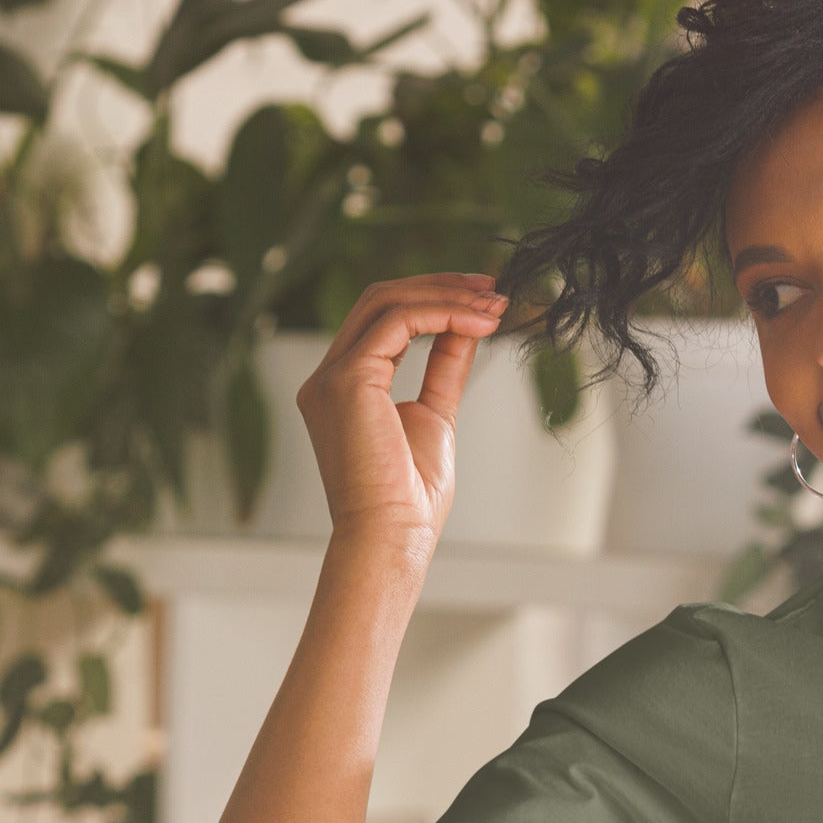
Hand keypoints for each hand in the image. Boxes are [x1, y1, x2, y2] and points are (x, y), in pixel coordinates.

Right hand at [293, 271, 508, 548]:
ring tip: (495, 303)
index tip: (483, 300)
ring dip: (447, 296)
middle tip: (493, 287)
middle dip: (441, 287)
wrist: (392, 535)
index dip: (434, 301)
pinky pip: (397, 322)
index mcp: (344, 386)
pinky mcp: (347, 380)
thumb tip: (468, 328)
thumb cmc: (410, 498)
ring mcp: (331, 376)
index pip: (384, 321)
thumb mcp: (435, 416)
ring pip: (386, 303)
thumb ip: (443, 369)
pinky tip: (480, 322)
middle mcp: (328, 376)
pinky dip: (442, 314)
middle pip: (380, 300)